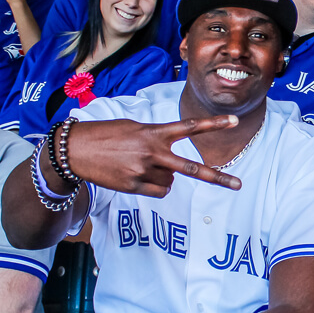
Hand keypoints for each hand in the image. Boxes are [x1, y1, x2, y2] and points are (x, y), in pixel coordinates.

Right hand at [67, 115, 241, 196]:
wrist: (75, 150)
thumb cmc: (107, 135)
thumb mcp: (135, 129)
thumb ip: (157, 141)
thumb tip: (171, 168)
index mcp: (154, 132)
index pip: (190, 127)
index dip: (214, 124)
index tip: (235, 121)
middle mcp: (152, 152)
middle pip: (192, 169)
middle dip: (218, 178)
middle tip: (238, 185)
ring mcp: (144, 171)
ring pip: (171, 181)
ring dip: (164, 175)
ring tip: (140, 164)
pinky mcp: (135, 186)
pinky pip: (159, 191)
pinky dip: (156, 187)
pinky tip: (138, 176)